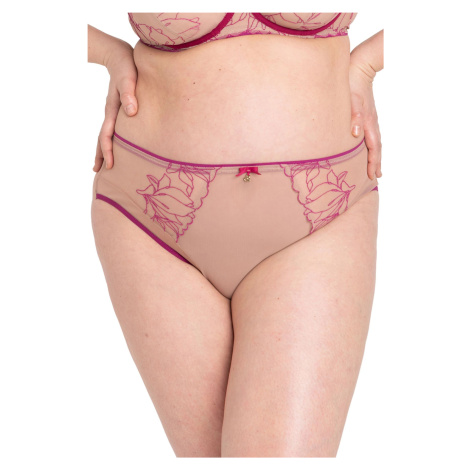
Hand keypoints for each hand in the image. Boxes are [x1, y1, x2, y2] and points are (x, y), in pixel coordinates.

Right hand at [93, 41, 137, 171]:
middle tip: (98, 171)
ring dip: (103, 148)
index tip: (108, 165)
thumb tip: (132, 112)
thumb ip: (130, 95)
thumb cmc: (127, 68)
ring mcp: (113, 112)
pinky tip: (116, 145)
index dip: (107, 151)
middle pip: (103, 138)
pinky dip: (111, 139)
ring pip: (106, 134)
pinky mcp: (119, 109)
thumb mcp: (129, 79)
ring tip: (102, 163)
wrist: (119, 56)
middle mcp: (110, 113)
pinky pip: (113, 128)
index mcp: (112, 110)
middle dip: (101, 154)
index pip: (107, 135)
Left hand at [349, 60, 381, 179]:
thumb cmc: (352, 83)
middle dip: (376, 162)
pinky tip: (367, 146)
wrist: (360, 65)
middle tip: (376, 176)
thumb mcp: (352, 99)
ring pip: (375, 140)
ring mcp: (370, 118)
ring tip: (375, 165)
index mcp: (368, 121)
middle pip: (377, 146)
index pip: (373, 146)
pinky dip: (371, 144)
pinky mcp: (366, 113)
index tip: (373, 175)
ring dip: (375, 154)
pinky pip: (371, 133)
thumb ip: (354, 116)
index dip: (373, 162)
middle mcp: (371, 122)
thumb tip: (356, 134)